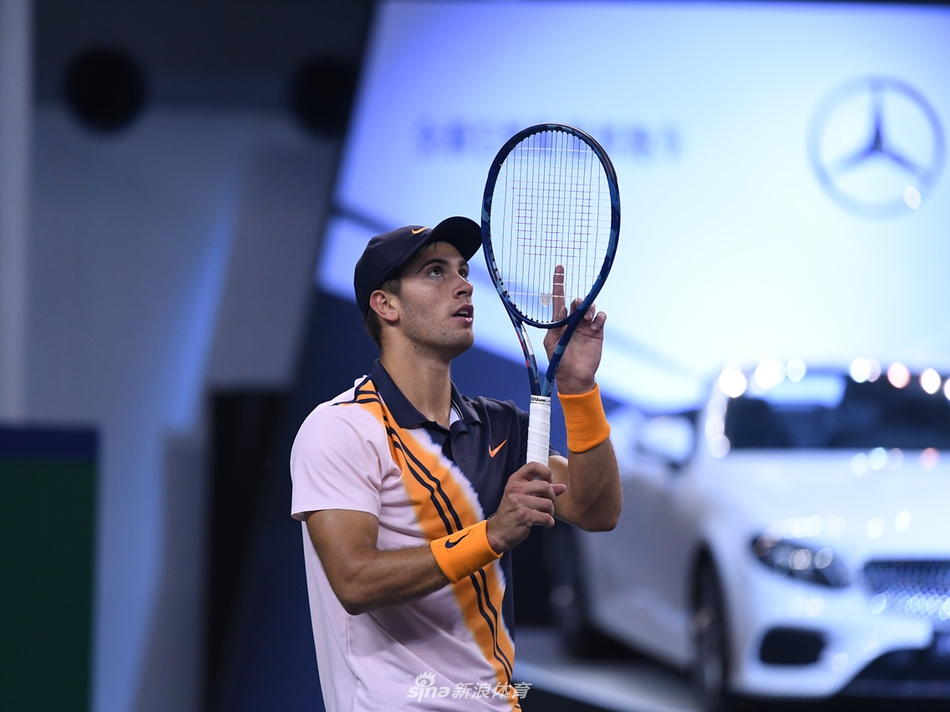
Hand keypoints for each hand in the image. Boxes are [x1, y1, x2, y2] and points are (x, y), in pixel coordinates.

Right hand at [486, 462, 566, 552]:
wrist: (500, 531)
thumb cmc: (512, 512)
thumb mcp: (523, 496)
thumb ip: (542, 490)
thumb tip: (562, 487)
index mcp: (515, 481)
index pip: (533, 466)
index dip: (546, 471)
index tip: (549, 480)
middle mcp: (515, 489)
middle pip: (545, 486)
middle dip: (552, 496)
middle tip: (548, 502)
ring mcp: (519, 502)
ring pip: (548, 503)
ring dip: (550, 511)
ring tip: (545, 514)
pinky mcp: (524, 516)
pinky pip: (546, 517)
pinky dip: (549, 522)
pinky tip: (544, 523)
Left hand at [542, 265, 605, 394]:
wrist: (575, 377)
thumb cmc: (559, 360)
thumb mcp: (551, 342)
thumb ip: (555, 325)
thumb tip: (562, 308)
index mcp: (560, 322)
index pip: (559, 298)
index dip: (558, 282)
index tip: (559, 267)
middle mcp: (573, 321)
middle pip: (576, 302)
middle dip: (577, 302)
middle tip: (578, 307)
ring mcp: (586, 326)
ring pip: (590, 308)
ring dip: (588, 309)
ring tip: (586, 319)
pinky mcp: (597, 332)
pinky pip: (601, 318)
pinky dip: (599, 317)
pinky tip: (595, 324)